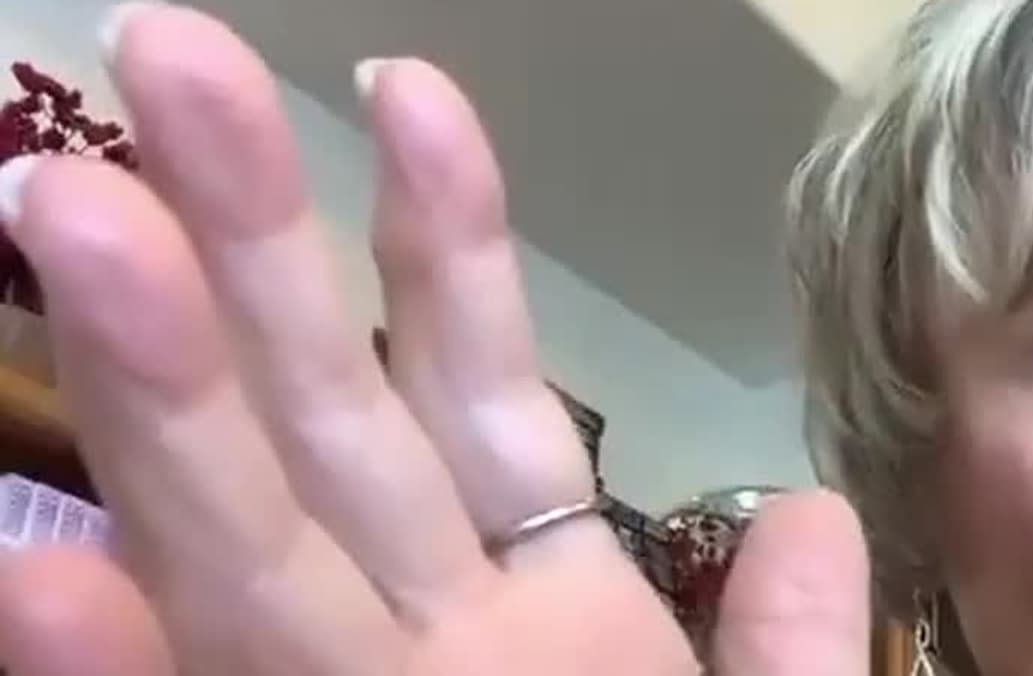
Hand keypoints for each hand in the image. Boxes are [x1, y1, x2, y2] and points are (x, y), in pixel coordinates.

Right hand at [0, 5, 867, 674]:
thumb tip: (818, 515)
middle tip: (166, 51)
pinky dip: (115, 671)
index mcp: (545, 633)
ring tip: (69, 205)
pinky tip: (23, 574)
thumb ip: (786, 659)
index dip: (442, 254)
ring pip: (250, 542)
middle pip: (331, 424)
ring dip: (157, 392)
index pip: (480, 405)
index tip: (415, 92)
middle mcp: (430, 656)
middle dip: (251, 248)